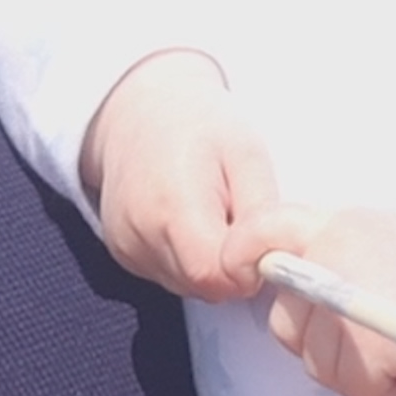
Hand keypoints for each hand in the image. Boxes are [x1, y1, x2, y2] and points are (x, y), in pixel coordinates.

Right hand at [80, 52, 278, 300]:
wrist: (142, 109)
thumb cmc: (198, 126)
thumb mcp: (246, 154)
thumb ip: (261, 215)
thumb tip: (273, 262)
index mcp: (173, 205)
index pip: (216, 276)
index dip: (246, 267)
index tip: (255, 236)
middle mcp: (141, 232)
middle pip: (203, 286)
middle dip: (230, 264)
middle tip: (235, 215)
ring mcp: (127, 246)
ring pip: (187, 286)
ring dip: (210, 262)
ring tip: (211, 211)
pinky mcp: (123, 252)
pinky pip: (168, 276)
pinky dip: (187, 258)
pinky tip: (189, 220)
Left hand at [224, 206, 395, 395]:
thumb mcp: (387, 243)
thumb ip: (339, 260)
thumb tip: (297, 293)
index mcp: (338, 222)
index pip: (262, 228)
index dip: (243, 257)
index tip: (245, 279)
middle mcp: (337, 250)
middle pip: (285, 319)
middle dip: (319, 342)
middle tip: (370, 336)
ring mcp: (351, 295)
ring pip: (317, 361)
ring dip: (355, 368)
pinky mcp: (372, 341)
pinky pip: (355, 385)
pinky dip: (383, 388)